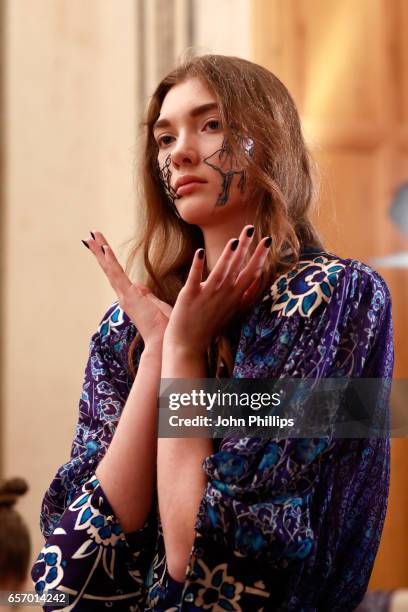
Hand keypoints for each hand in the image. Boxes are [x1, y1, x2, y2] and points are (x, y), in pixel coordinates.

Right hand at [83, 231, 172, 348]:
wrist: (163, 342)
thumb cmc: (163, 327)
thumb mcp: (157, 306)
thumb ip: (148, 296)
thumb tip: (140, 287)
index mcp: (130, 297)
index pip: (116, 274)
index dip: (108, 259)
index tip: (102, 246)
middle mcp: (123, 296)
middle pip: (108, 269)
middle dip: (99, 252)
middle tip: (89, 236)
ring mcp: (125, 296)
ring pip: (110, 269)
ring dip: (100, 252)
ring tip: (90, 237)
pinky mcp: (129, 297)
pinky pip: (117, 275)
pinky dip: (110, 261)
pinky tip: (104, 249)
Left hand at [163, 225, 270, 355]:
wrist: (188, 345)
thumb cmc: (209, 327)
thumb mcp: (231, 311)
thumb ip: (243, 294)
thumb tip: (255, 279)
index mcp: (234, 297)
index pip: (251, 274)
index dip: (260, 257)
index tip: (267, 240)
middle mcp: (224, 295)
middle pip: (239, 269)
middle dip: (247, 249)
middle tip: (252, 229)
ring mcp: (208, 296)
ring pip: (220, 272)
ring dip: (227, 256)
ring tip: (234, 240)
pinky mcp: (189, 296)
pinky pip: (194, 278)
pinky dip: (197, 266)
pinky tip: (200, 252)